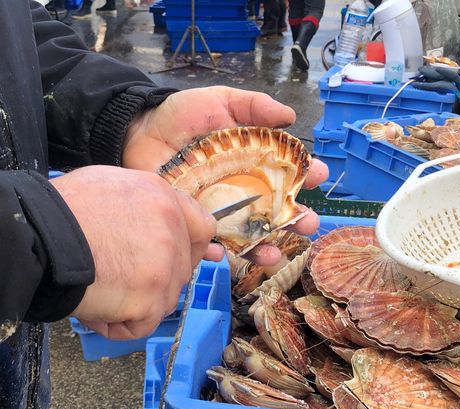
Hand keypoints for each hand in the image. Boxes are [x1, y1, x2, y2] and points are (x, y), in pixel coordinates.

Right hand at [52, 166, 221, 338]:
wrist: (37, 237)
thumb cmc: (60, 213)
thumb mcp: (109, 187)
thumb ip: (147, 207)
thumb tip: (188, 234)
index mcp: (161, 197)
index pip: (200, 227)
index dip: (194, 248)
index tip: (195, 260)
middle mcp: (171, 227)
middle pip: (181, 270)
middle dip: (154, 280)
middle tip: (119, 279)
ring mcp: (164, 264)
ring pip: (163, 300)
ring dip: (132, 304)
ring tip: (96, 288)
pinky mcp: (151, 298)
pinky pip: (141, 325)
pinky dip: (116, 325)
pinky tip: (93, 308)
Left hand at [122, 86, 328, 265]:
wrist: (141, 131)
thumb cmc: (181, 116)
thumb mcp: (220, 101)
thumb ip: (253, 106)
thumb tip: (289, 115)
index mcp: (253, 162)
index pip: (288, 172)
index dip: (307, 175)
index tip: (318, 175)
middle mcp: (242, 190)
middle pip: (276, 211)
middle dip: (297, 221)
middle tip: (308, 224)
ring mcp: (219, 209)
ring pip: (248, 236)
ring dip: (265, 248)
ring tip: (274, 255)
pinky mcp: (193, 220)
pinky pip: (206, 242)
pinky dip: (214, 251)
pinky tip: (221, 253)